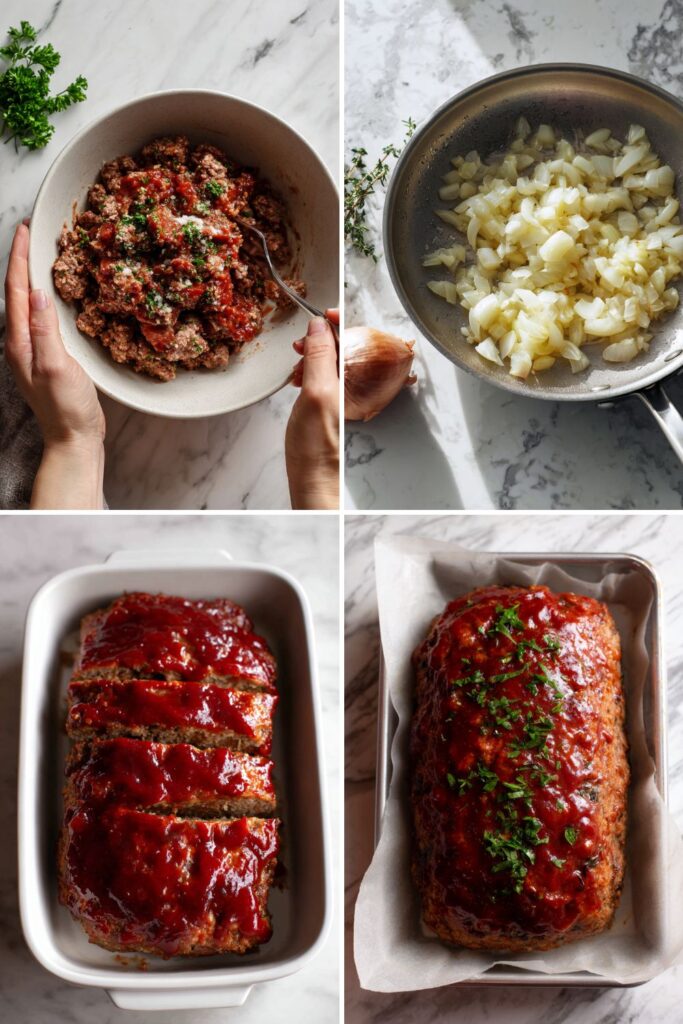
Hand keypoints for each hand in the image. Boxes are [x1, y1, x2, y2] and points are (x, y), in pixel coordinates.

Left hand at [4, 222, 104, 508]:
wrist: (73, 439)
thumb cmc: (67, 409)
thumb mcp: (57, 367)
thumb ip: (45, 330)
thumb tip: (37, 293)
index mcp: (19, 343)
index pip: (15, 291)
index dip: (19, 259)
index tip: (25, 231)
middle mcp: (20, 344)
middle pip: (15, 293)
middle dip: (21, 261)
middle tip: (32, 234)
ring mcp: (32, 351)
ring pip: (26, 304)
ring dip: (30, 278)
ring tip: (40, 255)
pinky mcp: (47, 357)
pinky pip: (40, 318)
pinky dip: (43, 298)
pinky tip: (54, 295)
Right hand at [285, 310, 338, 509]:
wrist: (312, 476)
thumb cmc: (317, 444)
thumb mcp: (316, 392)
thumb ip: (320, 357)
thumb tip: (319, 325)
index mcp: (355, 378)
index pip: (351, 337)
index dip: (336, 321)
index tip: (320, 313)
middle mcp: (351, 384)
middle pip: (339, 346)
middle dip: (319, 340)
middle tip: (301, 346)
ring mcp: (339, 393)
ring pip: (327, 361)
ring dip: (311, 357)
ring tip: (297, 367)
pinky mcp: (327, 403)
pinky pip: (320, 376)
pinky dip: (308, 372)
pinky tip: (298, 380)